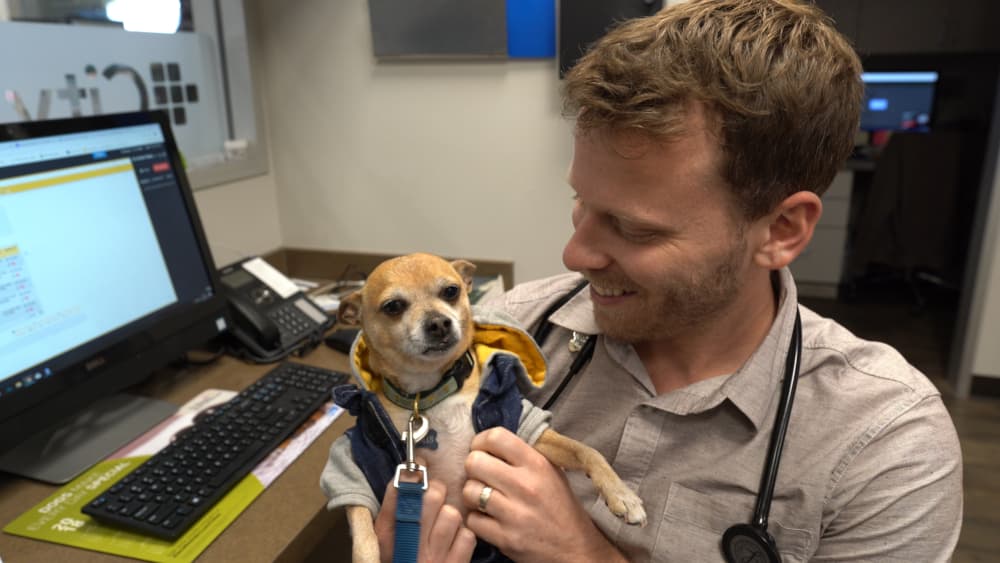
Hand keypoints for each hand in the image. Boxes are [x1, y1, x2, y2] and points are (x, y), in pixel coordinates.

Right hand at [375, 477, 476, 562]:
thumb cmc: (398, 559)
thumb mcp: (385, 538)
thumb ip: (392, 507)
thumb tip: (409, 472)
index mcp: (386, 534)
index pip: (399, 491)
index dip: (414, 473)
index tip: (420, 465)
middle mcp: (409, 545)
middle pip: (433, 496)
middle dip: (437, 491)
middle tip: (436, 495)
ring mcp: (433, 558)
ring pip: (453, 514)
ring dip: (451, 515)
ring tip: (445, 524)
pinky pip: (468, 536)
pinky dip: (464, 537)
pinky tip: (455, 542)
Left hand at [463, 427, 625, 562]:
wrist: (574, 548)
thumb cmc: (561, 506)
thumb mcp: (553, 471)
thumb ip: (526, 454)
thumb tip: (495, 440)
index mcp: (537, 464)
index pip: (496, 437)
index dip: (481, 441)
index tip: (483, 450)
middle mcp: (525, 486)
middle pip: (474, 462)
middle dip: (474, 468)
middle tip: (482, 475)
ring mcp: (514, 514)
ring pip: (469, 491)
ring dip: (473, 494)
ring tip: (484, 498)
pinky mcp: (505, 538)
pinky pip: (472, 520)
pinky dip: (477, 519)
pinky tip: (488, 518)